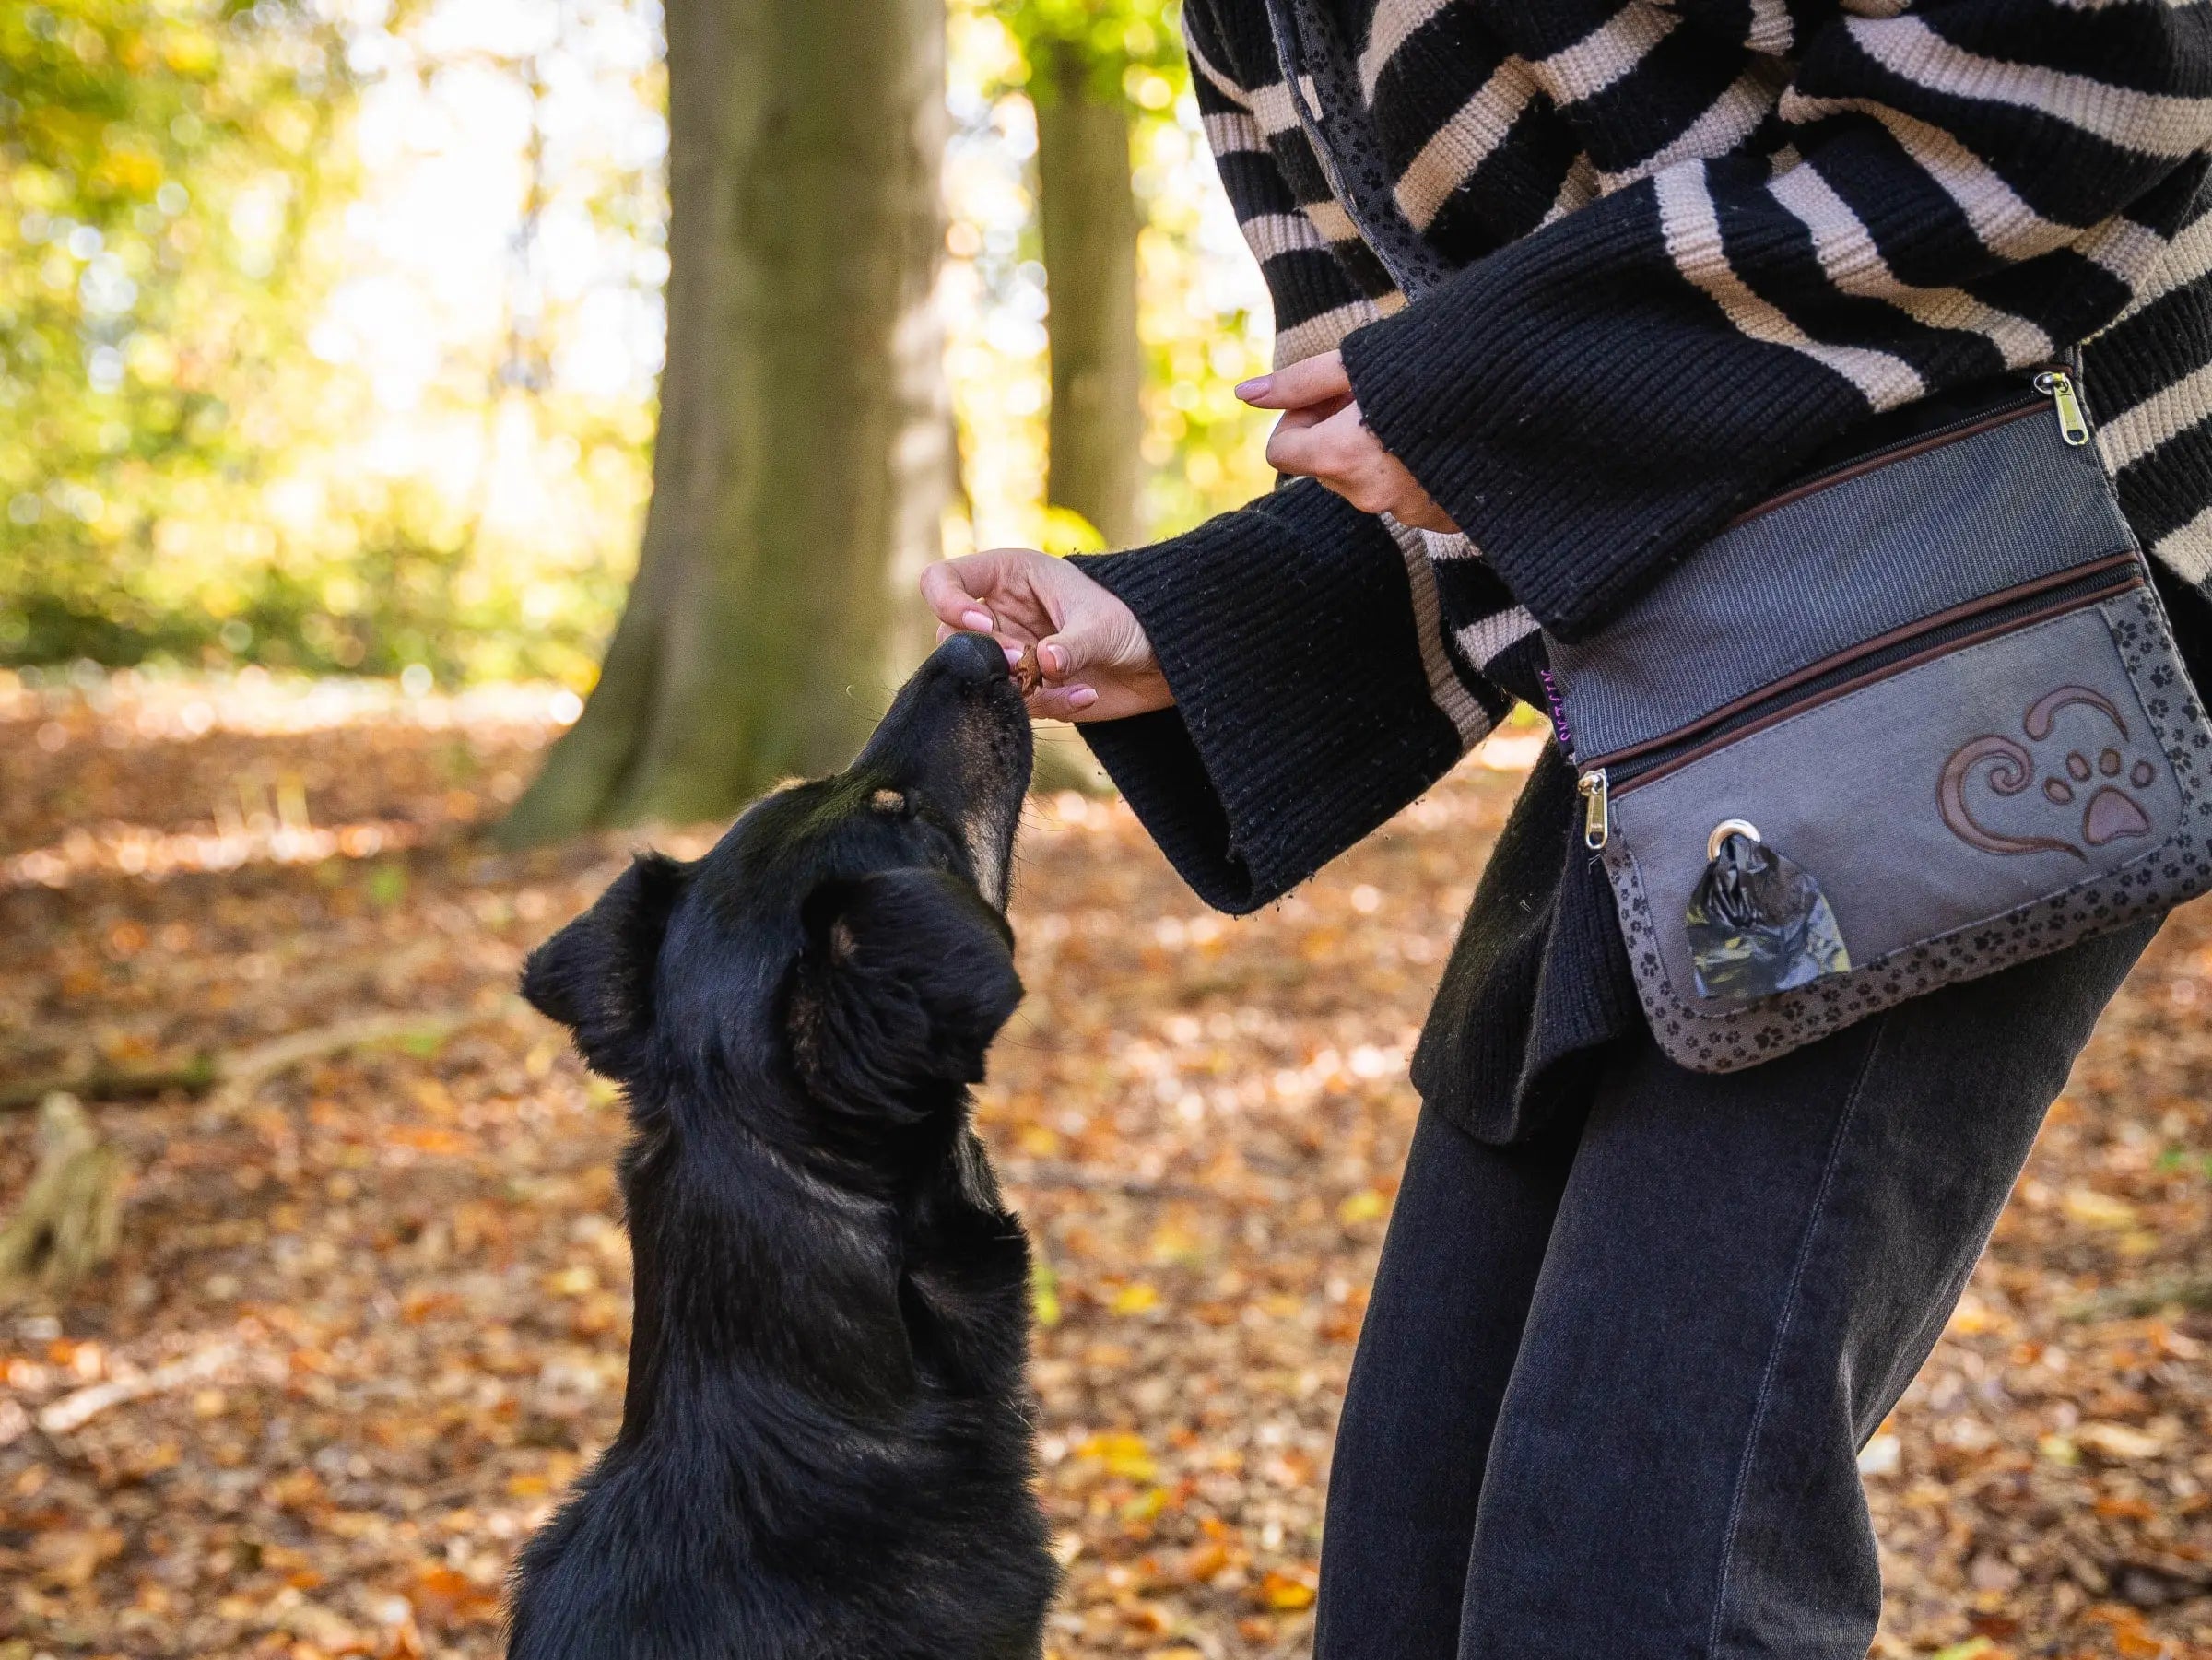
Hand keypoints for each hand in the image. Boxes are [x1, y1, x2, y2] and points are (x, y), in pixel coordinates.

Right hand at [921, 549, 1173, 722]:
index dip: (950, 603)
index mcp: (1007, 575)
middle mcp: (998, 613)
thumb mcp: (1104, 624)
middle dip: (986, 654)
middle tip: (1023, 661)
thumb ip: (1072, 643)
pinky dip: (1047, 705)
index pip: (941, 579)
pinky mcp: (1023, 689)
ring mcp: (1008, 653)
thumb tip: (1044, 664)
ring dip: (1016, 686)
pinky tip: (1085, 696)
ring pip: (977, 677)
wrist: (1160, 662)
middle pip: (950, 637)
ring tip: (1069, 683)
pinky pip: (1012, 704)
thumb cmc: (1133, 621)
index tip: (983, 625)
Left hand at [1238, 350, 1458, 532]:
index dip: (1301, 416)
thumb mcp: (1360, 361)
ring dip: (1372, 448)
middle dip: (1335, 431)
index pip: (1280, 451)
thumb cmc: (1438, 364)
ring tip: (1413, 409)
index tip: (1336, 392)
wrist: (1527, 394)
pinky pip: (1404, 493)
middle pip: (1321, 466)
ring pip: (1362, 480)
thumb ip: (1300, 381)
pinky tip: (1439, 432)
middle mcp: (1369, 495)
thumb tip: (1243, 393)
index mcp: (1342, 457)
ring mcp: (1408, 512)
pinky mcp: (1443, 518)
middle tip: (1378, 394)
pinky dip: (1410, 466)